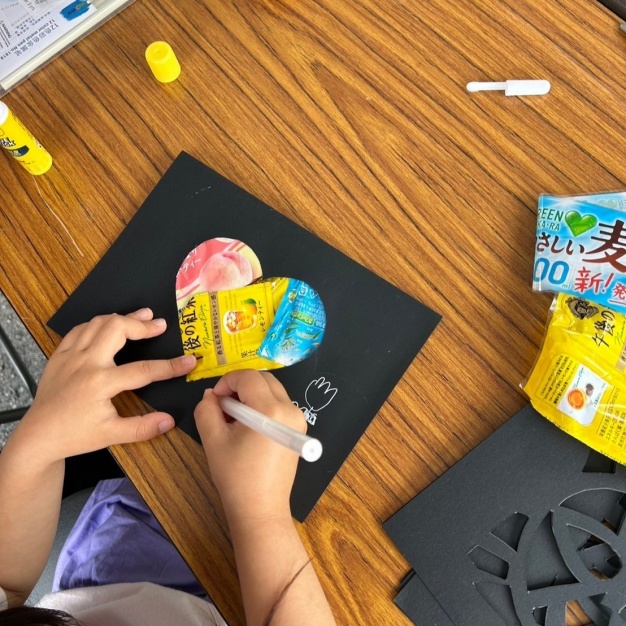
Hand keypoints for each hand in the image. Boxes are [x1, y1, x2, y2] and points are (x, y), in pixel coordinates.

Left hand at [15, 308, 195, 464]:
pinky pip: (80, 329)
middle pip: (117, 328)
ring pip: (98, 323)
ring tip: (142, 317)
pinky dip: (99, 324)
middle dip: (142, 324)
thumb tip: (169, 420)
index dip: (171, 366)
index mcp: (100, 383)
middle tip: (160, 325)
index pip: (144, 370)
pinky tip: (110, 326)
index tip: (190, 361)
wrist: (39, 436)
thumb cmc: (75, 435)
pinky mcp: (60, 355)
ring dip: (122, 318)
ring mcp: (71, 356)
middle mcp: (85, 363)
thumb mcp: (111, 435)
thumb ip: (142, 428)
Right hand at [194, 370, 305, 523]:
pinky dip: (262, 405)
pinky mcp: (298, 430)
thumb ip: (207, 410)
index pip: (248, 377)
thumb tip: (211, 395)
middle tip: (222, 405)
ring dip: (251, 395)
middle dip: (240, 385)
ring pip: (272, 390)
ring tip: (233, 418)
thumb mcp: (213, 440)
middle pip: (264, 379)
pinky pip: (279, 404)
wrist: (260, 508)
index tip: (214, 399)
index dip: (227, 381)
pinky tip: (248, 426)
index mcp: (271, 410)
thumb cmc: (236, 476)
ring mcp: (298, 420)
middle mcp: (291, 409)